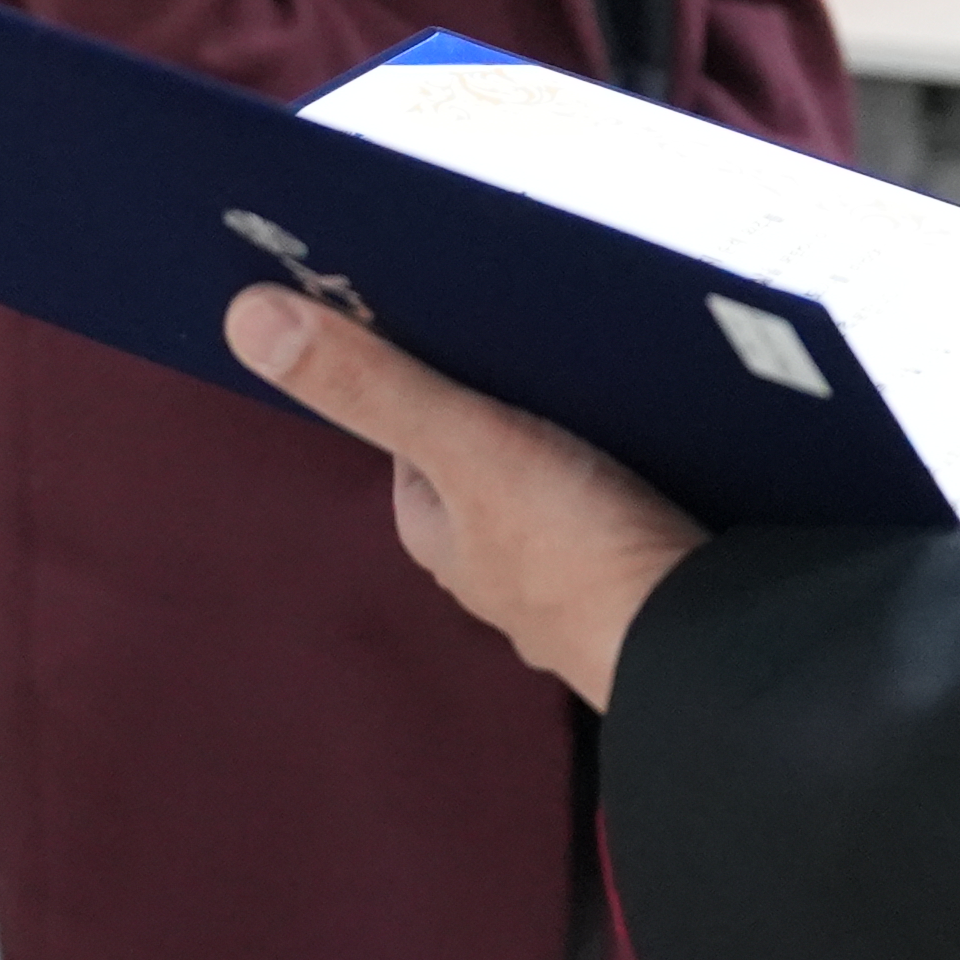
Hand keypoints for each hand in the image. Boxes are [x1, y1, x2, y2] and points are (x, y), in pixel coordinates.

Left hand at [222, 284, 706, 706]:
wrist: (712, 639)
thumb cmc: (577, 552)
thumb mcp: (466, 446)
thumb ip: (372, 386)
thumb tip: (246, 320)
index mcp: (450, 547)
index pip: (415, 464)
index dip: (423, 401)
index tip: (448, 345)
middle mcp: (508, 579)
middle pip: (491, 484)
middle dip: (511, 430)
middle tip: (545, 358)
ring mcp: (587, 591)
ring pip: (566, 507)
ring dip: (584, 460)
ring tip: (615, 390)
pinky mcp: (659, 588)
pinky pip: (636, 520)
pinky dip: (646, 486)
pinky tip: (677, 453)